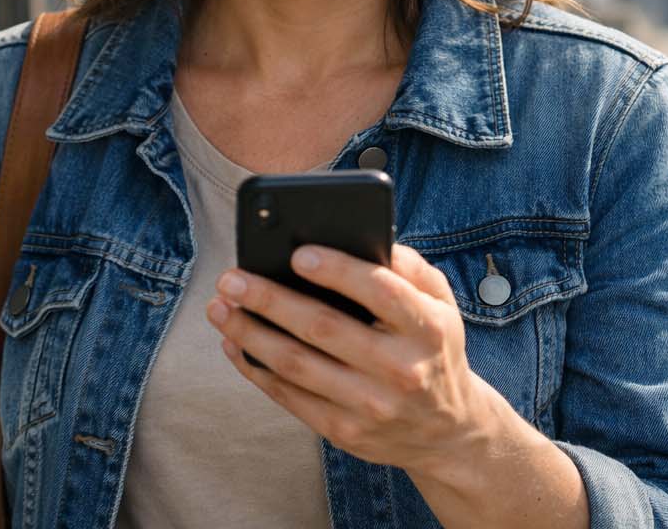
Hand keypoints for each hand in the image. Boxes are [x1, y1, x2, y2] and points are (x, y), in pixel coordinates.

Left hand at [204, 243, 507, 475]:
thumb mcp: (440, 301)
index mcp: (428, 328)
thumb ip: (408, 266)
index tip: (296, 253)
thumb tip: (358, 236)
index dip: (337, 271)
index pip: (380, 291)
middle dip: (270, 300)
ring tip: (220, 307)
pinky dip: (255, 369)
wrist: (448, 429)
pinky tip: (233, 344)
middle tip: (232, 278)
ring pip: (296, 365)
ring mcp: (371, 406)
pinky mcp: (344, 432)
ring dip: (250, 333)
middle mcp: (402, 369)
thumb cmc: (433, 346)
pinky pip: (289, 397)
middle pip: (324, 328)